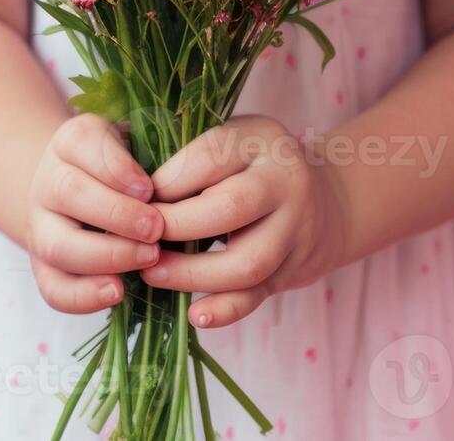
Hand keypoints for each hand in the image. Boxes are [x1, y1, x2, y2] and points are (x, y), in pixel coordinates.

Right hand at [26, 113, 165, 313]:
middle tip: (156, 229)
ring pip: (56, 244)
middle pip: (67, 192)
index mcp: (71, 143)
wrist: (78, 192)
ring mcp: (40, 227)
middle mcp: (47, 182)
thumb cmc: (124, 169)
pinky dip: (83, 296)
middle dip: (115, 214)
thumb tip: (184, 182)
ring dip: (105, 255)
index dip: (115, 168)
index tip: (149, 188)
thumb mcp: (137, 146)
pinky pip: (53, 288)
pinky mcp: (44, 266)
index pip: (83, 143)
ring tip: (148, 259)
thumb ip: (155, 155)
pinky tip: (118, 292)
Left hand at [139, 115, 349, 329]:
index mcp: (260, 141)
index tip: (132, 197)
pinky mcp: (292, 271)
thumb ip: (188, 153)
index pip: (210, 156)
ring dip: (191, 274)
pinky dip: (225, 309)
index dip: (166, 180)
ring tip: (151, 272)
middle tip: (137, 237)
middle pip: (230, 208)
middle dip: (175, 227)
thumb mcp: (229, 138)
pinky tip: (193, 315)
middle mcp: (286, 184)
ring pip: (246, 262)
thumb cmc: (254, 163)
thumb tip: (124, 184)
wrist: (329, 199)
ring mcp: (295, 231)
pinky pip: (258, 295)